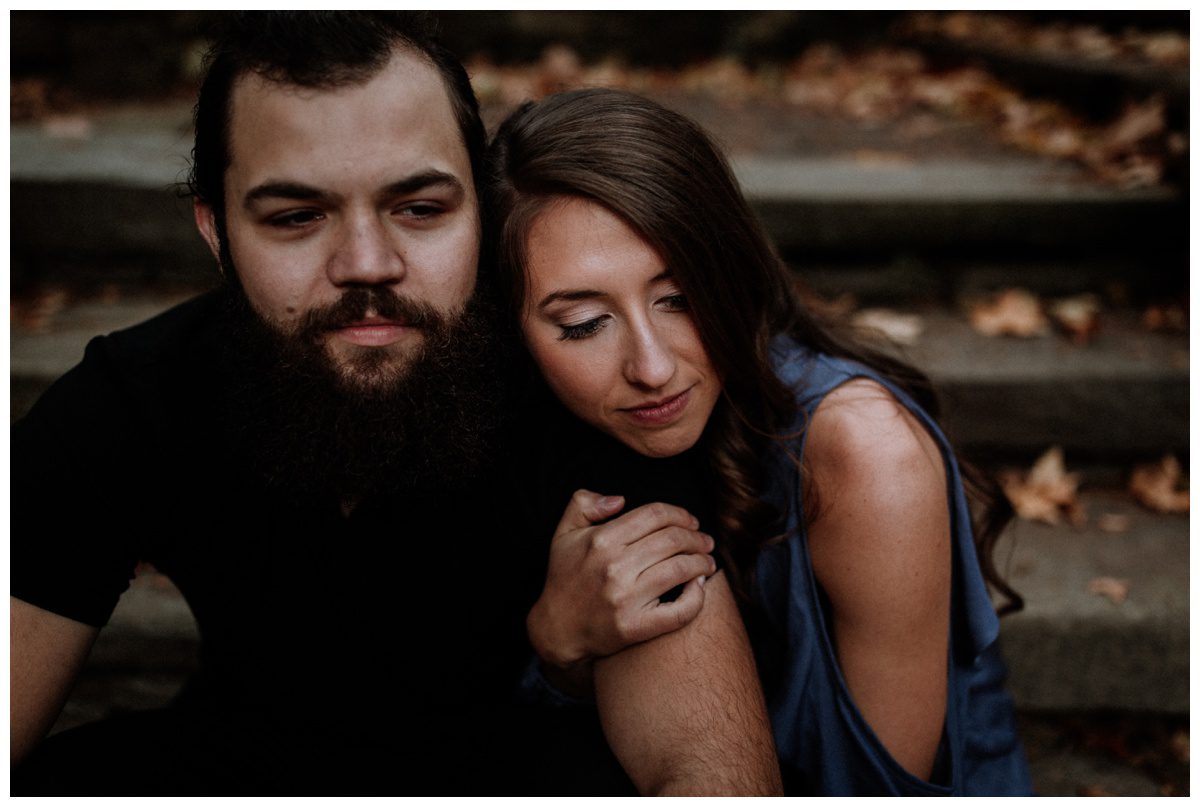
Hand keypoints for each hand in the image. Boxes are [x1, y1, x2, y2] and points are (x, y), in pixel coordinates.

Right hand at [527, 489, 716, 686]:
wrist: (557, 628)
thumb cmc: (565, 576)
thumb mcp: (563, 532)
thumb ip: (584, 504)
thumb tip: (619, 499)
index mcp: (601, 540)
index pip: (654, 514)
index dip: (680, 514)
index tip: (691, 522)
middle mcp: (614, 567)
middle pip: (673, 540)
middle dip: (697, 538)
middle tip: (706, 542)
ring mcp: (625, 599)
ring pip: (681, 569)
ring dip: (703, 562)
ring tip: (708, 561)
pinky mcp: (635, 627)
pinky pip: (680, 611)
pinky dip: (697, 596)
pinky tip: (699, 587)